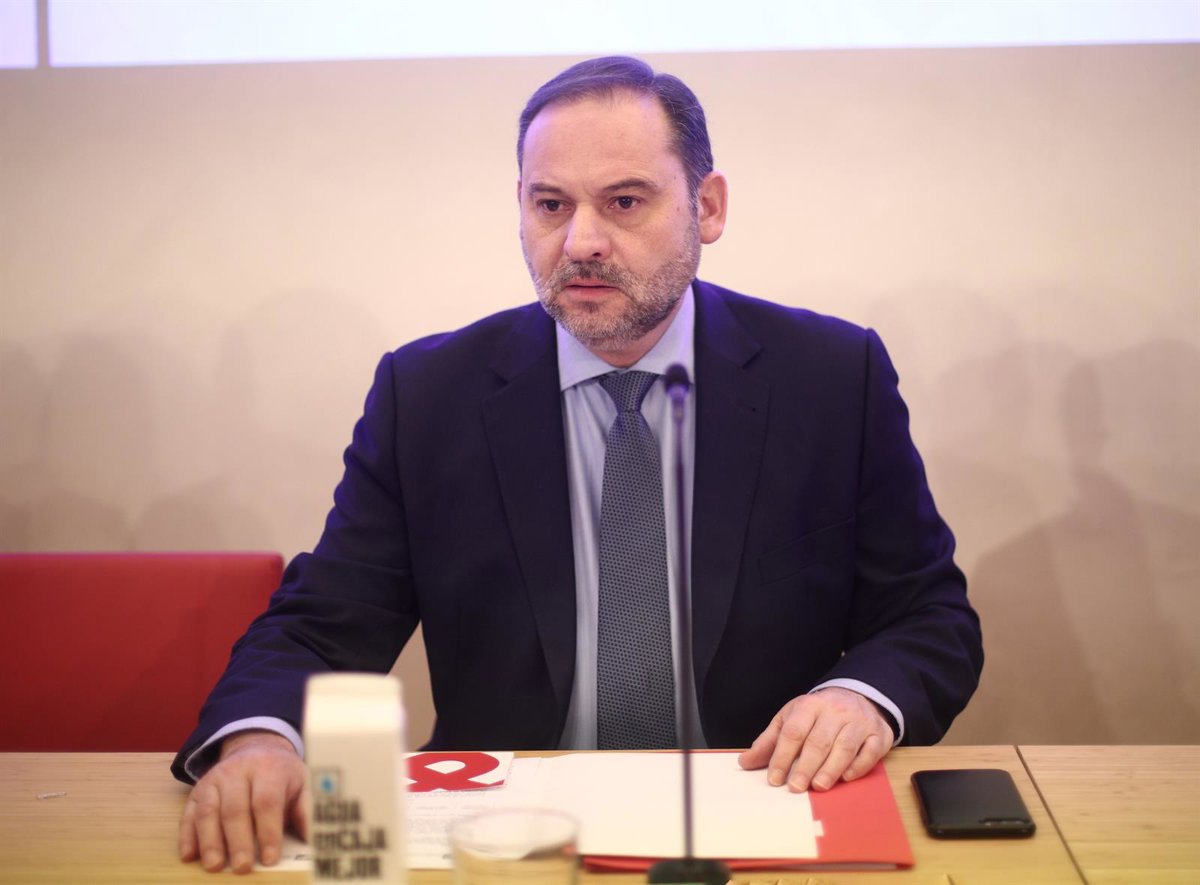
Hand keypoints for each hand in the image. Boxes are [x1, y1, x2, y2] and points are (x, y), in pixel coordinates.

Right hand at [178, 729, 308, 873]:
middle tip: (243, 867)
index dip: (268, 831)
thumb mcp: (302, 783)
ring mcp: (214, 779)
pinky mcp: (198, 789)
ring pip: (208, 810)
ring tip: (215, 866)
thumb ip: (307, 811)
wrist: (257, 747)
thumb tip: (315, 841)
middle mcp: (238, 771)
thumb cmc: (283, 774)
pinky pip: (189, 812)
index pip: (266, 801)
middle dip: (238, 840)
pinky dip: (187, 835)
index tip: (271, 858)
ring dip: (210, 840)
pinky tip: (189, 856)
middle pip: (235, 808)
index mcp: (269, 768)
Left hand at [738, 687, 892, 791]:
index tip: (774, 778)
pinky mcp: (878, 734)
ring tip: (818, 786)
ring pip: (845, 745)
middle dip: (805, 765)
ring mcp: (858, 722)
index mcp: (809, 706)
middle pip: (819, 740)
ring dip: (831, 768)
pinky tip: (846, 777)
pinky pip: (870, 751)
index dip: (782, 756)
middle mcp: (835, 711)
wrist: (858, 696)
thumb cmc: (818, 715)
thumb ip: (769, 741)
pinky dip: (858, 765)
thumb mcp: (791, 719)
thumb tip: (745, 762)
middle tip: (795, 787)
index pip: (793, 731)